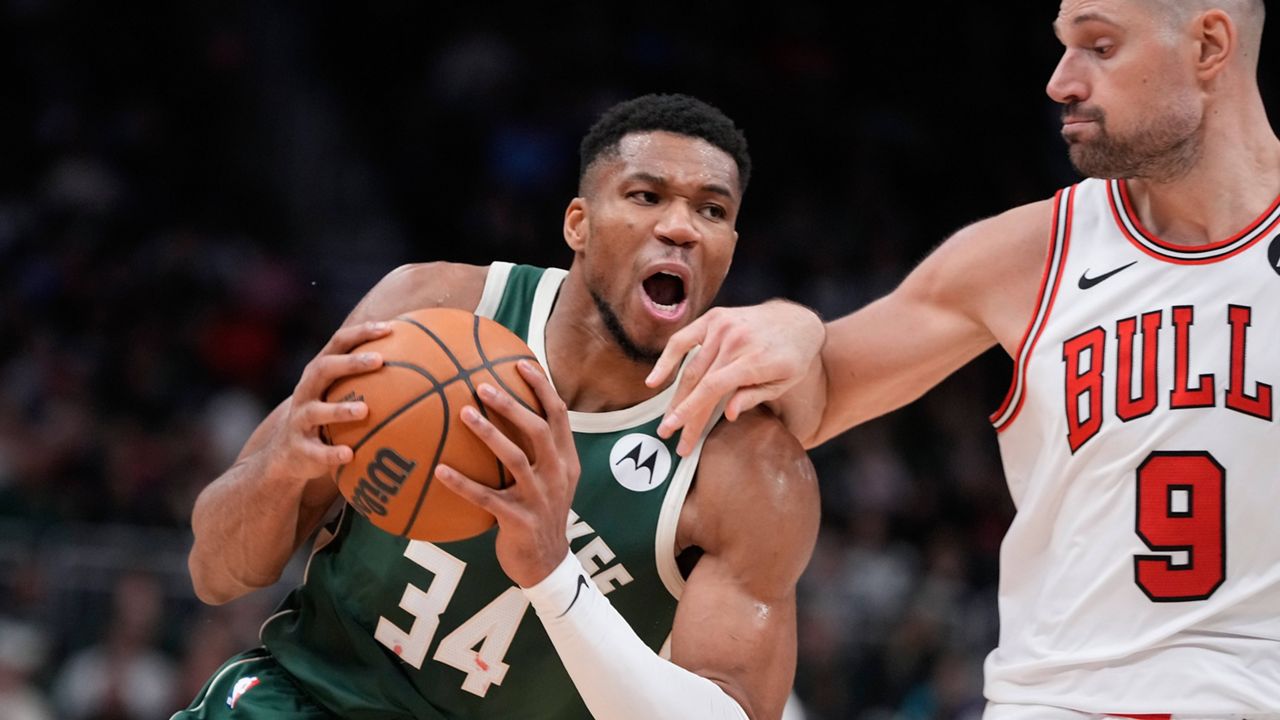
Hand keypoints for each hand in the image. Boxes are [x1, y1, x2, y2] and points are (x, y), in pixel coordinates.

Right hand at [260, 321, 389, 483]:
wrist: (289, 452)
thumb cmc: (328, 414)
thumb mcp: (339, 393)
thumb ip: (368, 377)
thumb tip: (420, 362)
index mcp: (319, 372)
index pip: (338, 343)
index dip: (361, 333)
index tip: (388, 328)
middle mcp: (306, 390)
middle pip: (324, 369)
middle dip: (350, 363)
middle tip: (379, 360)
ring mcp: (300, 419)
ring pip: (316, 411)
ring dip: (340, 410)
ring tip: (364, 410)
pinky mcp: (300, 448)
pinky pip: (316, 451)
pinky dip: (331, 453)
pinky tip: (350, 454)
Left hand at [433, 361, 578, 587]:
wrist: (547, 564)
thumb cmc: (539, 513)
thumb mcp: (550, 479)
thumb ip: (538, 449)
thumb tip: (507, 411)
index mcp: (566, 461)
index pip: (559, 415)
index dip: (542, 387)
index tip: (521, 363)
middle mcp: (557, 476)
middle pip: (539, 430)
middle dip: (512, 405)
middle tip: (482, 385)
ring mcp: (540, 499)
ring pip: (515, 459)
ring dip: (489, 434)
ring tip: (464, 413)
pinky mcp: (519, 521)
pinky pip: (486, 498)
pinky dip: (462, 483)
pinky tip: (439, 470)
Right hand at [647, 300, 824, 455]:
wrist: (797, 321)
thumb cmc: (792, 358)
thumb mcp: (784, 383)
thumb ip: (754, 396)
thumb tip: (728, 415)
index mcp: (753, 359)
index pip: (713, 388)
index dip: (693, 412)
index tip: (680, 434)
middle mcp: (734, 340)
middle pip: (698, 382)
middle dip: (681, 412)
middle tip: (668, 435)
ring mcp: (721, 326)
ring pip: (690, 366)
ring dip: (675, 395)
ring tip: (666, 418)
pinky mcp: (713, 318)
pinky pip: (683, 340)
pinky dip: (666, 360)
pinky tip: (654, 380)